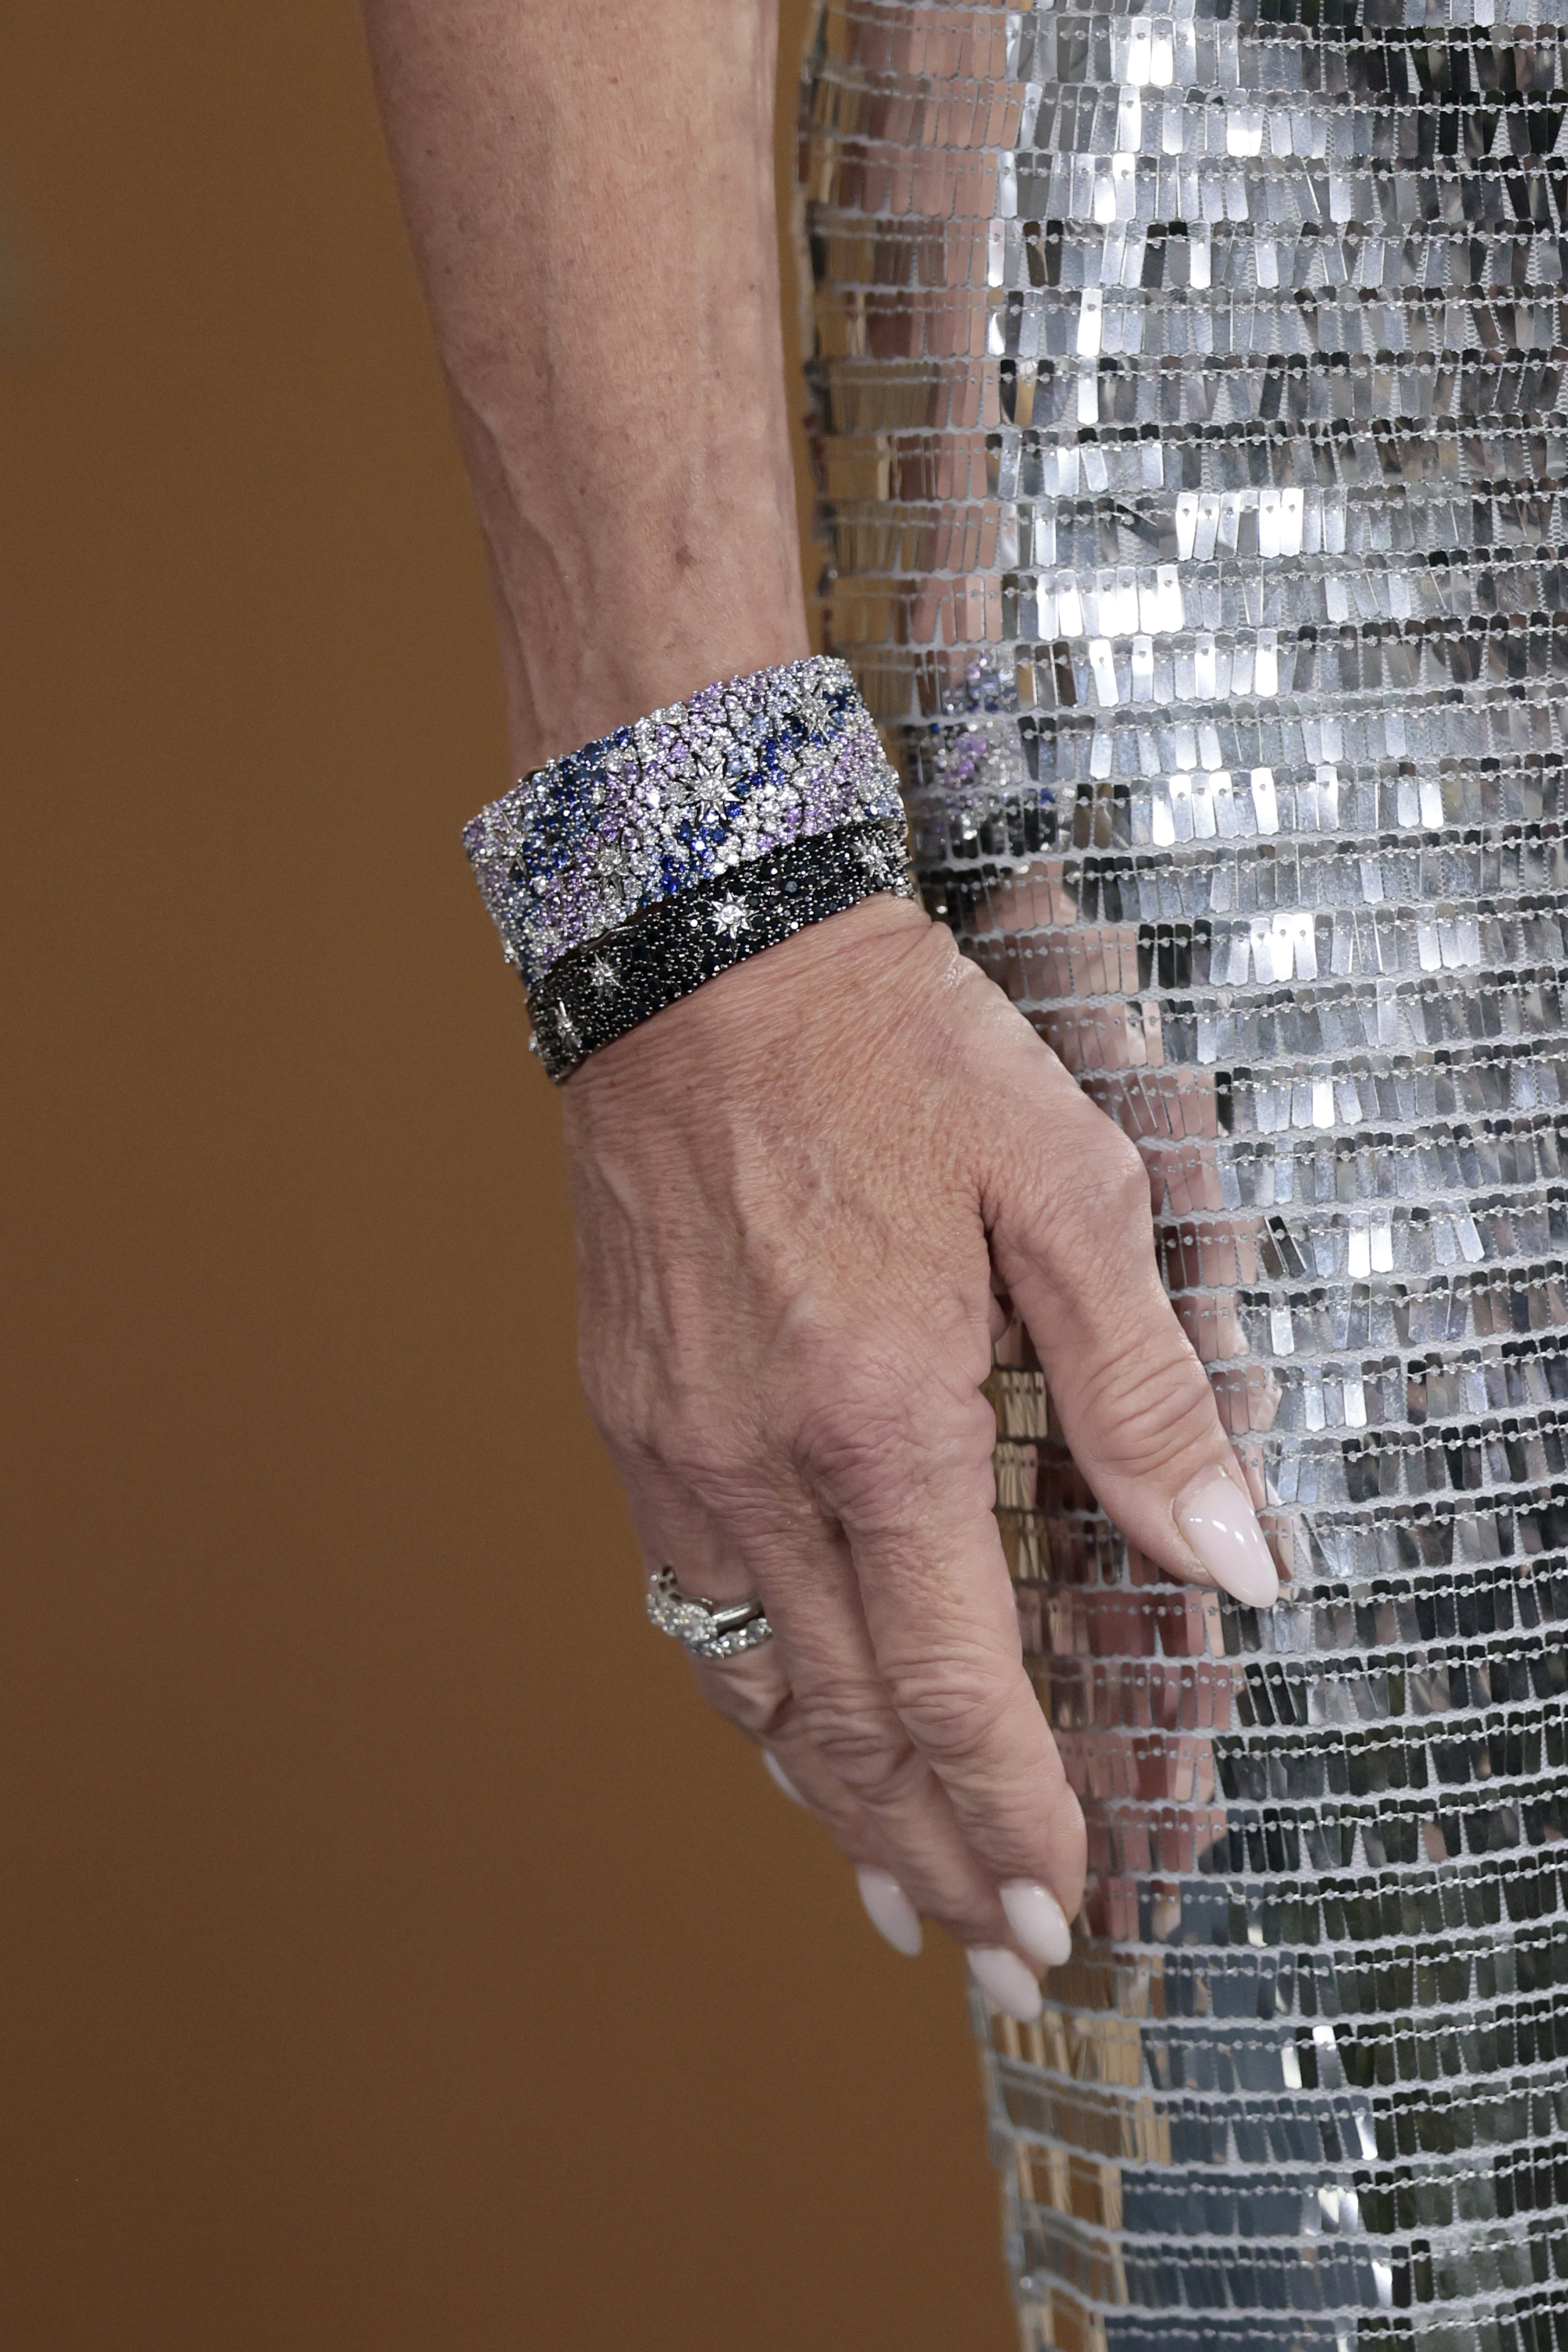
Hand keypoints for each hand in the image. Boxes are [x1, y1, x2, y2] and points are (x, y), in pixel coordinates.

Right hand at [563, 894, 1277, 2018]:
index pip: (953, 1683)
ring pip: (750, 1681)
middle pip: (846, 1720)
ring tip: (891, 1890)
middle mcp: (761, 1460)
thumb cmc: (893, 1051)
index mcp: (881, 1415)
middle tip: (987, 1950)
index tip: (1059, 1910)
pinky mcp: (627, 1410)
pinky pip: (686, 1598)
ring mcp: (675, 1444)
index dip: (1012, 1814)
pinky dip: (747, 1695)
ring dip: (829, 1800)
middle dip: (928, 1852)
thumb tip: (1232, 1559)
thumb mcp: (1064, 1187)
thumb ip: (1143, 1390)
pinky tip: (783, 1729)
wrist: (701, 954)